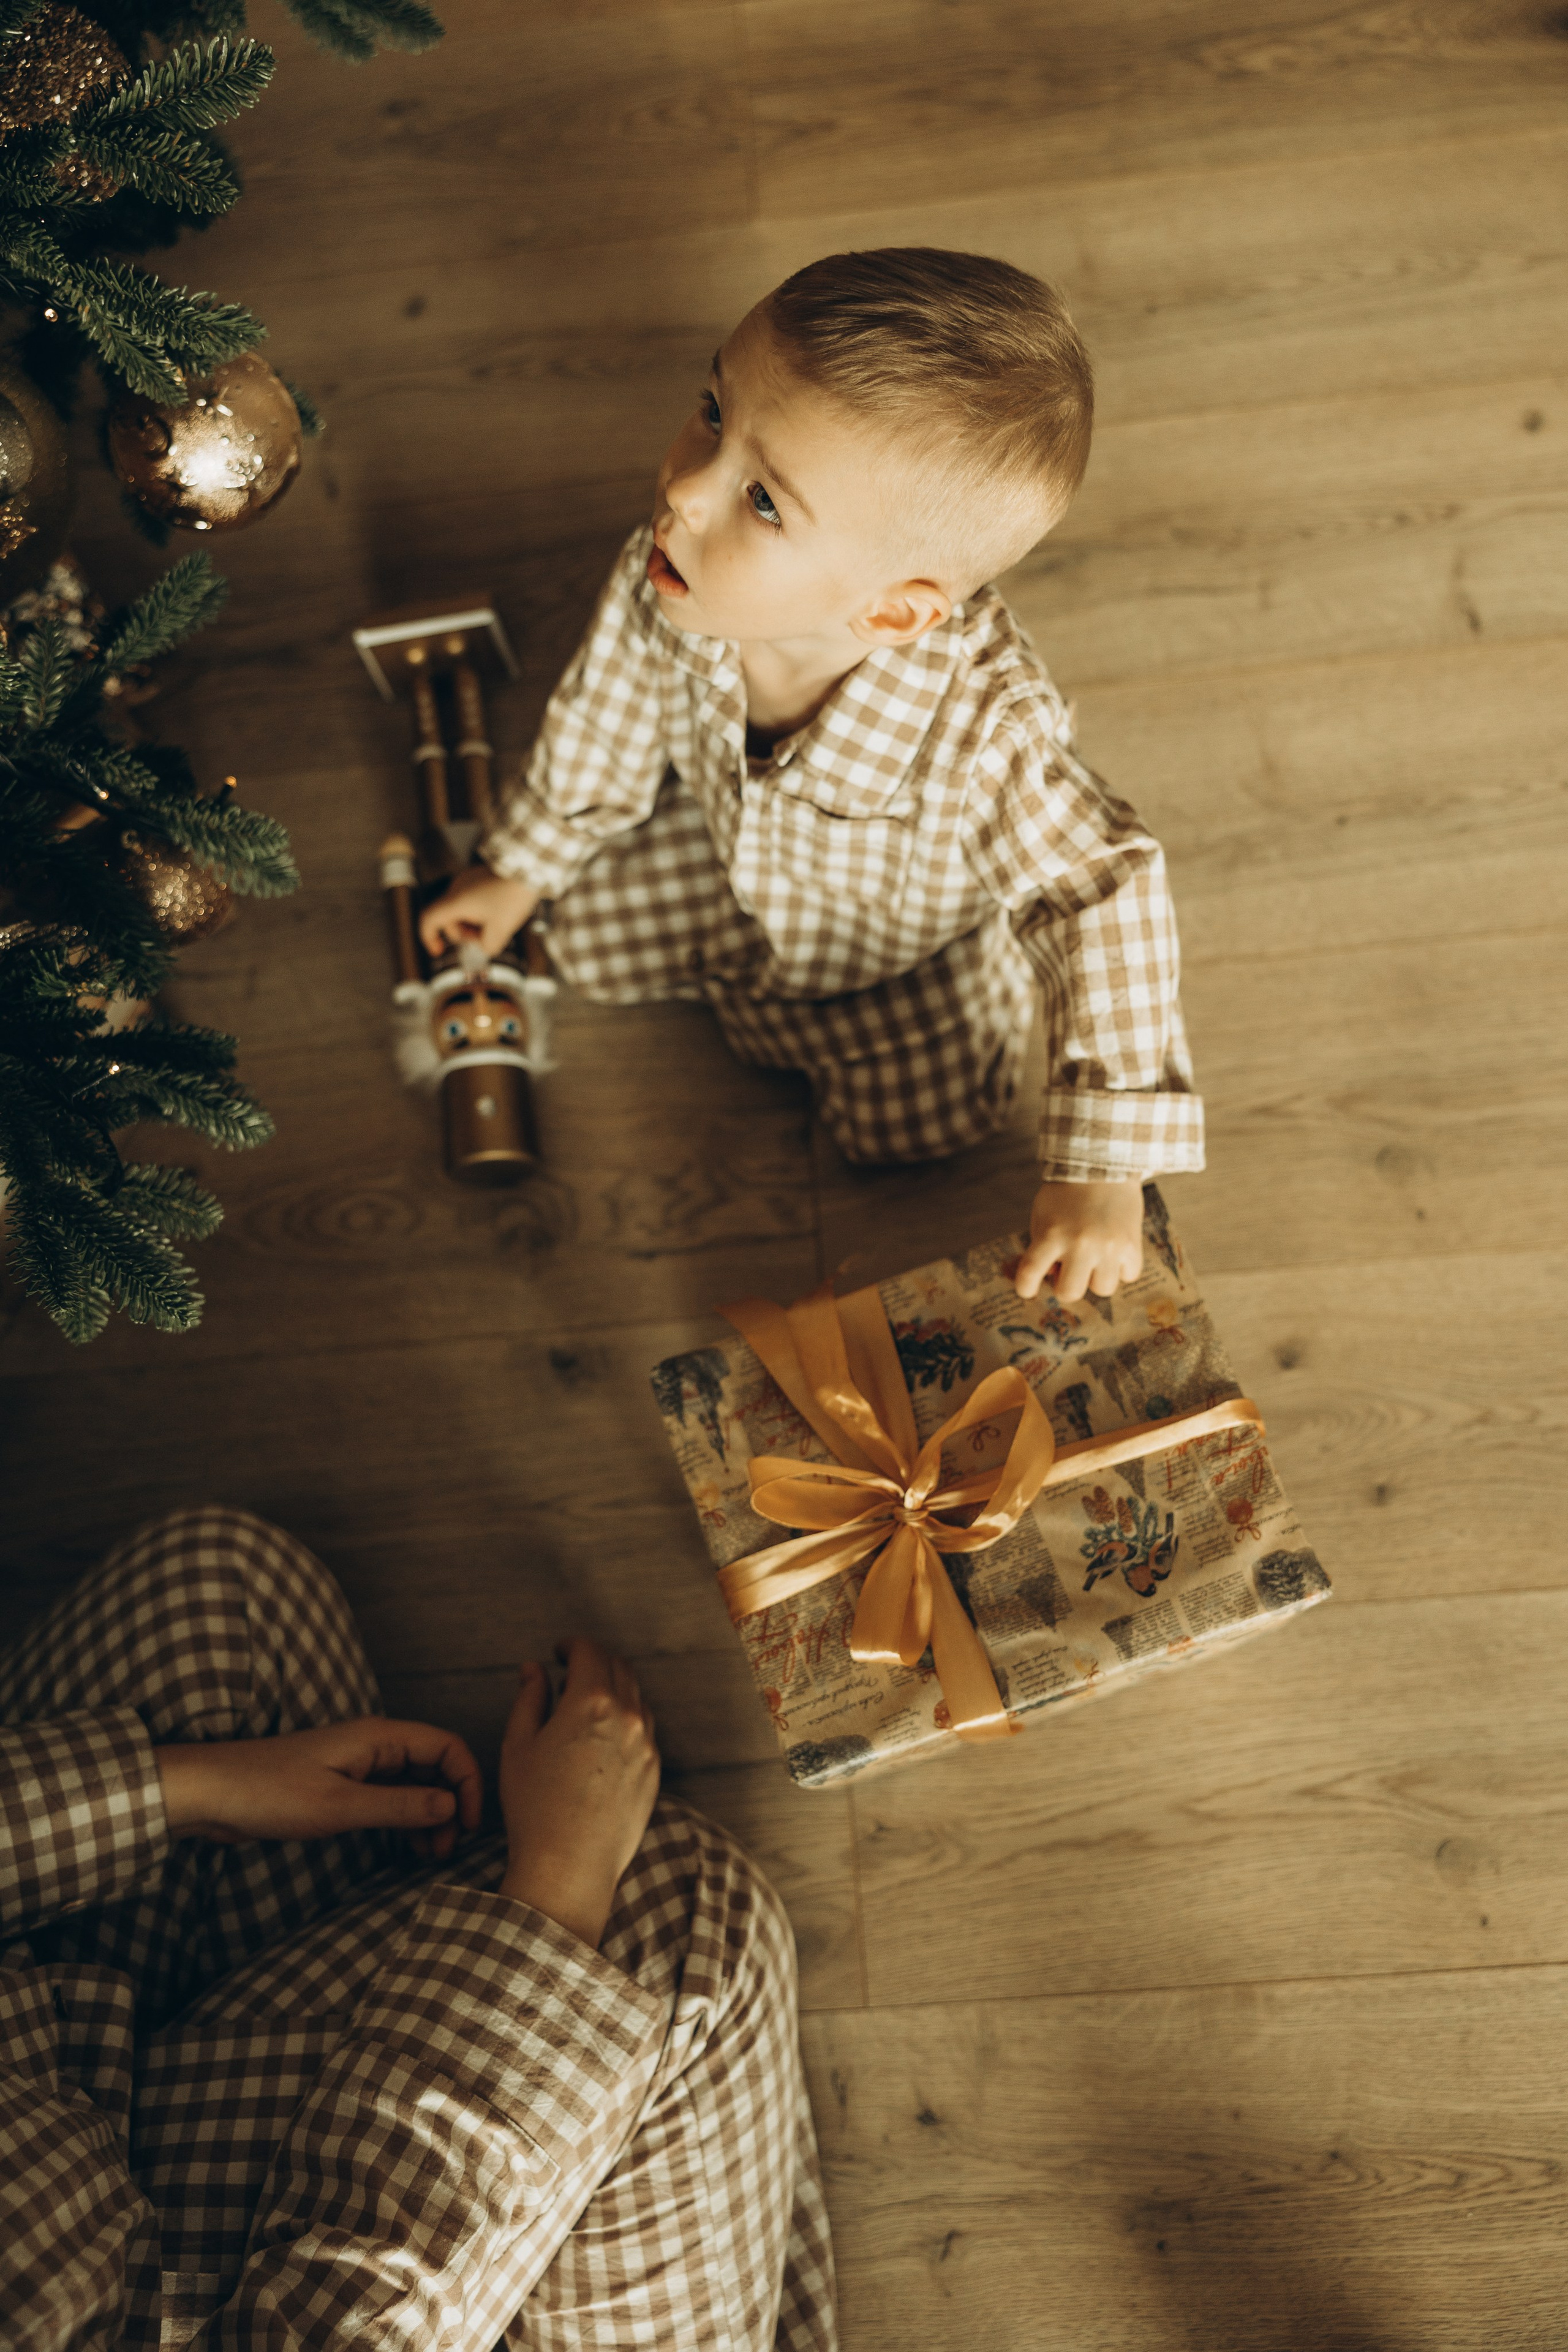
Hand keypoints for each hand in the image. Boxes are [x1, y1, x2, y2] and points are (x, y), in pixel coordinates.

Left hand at [155, 1719, 483, 1862]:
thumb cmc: (268, 1792)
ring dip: (430, 1817)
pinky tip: (408, 1848)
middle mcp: (373, 1745)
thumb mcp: (339, 1806)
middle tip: (448, 1848)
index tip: (470, 1823)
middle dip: (451, 1804)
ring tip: (432, 1854)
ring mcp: (358, 1765)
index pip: (446, 1747)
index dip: (468, 1782)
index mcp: (378, 1737)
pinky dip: (405, 1821)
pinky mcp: (341, 1786)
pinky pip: (389, 1798)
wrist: (211, 1794)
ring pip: (413, 1785)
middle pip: (434, 1766)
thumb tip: (451, 1806)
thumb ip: (398, 1806)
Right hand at [418, 863, 539, 959]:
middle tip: (485, 938)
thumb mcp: (501, 930)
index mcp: (456, 902)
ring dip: (474, 923)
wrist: (527, 868)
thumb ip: (488, 945)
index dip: (428, 938)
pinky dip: (480, 912)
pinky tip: (500, 912)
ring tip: (497, 924)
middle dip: (464, 934)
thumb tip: (486, 945)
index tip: (438, 950)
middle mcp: (457, 888)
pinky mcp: (479, 877)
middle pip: (449, 919)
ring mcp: (468, 881)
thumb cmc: (513, 897)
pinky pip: (472, 900)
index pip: (429, 919)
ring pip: (462, 910)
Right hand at [496, 1640, 659, 1949]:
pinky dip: (626, 1718)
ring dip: (613, 1688)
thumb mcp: (518, 1745)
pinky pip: (644, 1729)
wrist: (569, 1867)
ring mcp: (646, 1745)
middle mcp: (627, 1717)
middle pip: (618, 1667)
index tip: (559, 1651)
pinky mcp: (654, 1771)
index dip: (572, 1644)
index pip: (589, 1651)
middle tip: (571, 1670)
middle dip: (594, 1660)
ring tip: (584, 1705)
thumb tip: (535, 1669)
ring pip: (635, 1696)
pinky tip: (602, 1736)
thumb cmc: (535, 1807)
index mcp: (591, 1703)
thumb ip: (529, 1698)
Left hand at [1014, 1175, 1144, 1302]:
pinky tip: (1115, 1251)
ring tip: (1095, 1258)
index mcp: (1052, 1236)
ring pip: (1102, 1289)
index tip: (1029, 1290)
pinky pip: (1128, 1276)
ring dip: (1096, 1278)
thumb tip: (1050, 1276)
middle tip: (1068, 1271)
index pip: (1030, 1275)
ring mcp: (1109, 1248)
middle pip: (1069, 1293)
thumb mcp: (1043, 1215)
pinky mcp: (1132, 1246)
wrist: (1104, 1166)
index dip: (1025, 1288)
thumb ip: (1041, 1246)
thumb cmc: (1067, 1194)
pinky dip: (1121, 1268)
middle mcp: (1081, 1245)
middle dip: (1066, 1285)